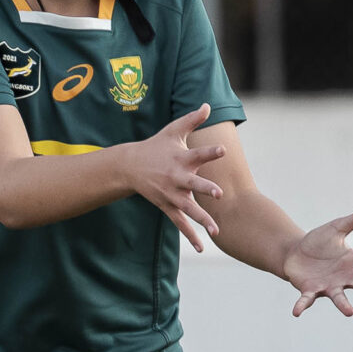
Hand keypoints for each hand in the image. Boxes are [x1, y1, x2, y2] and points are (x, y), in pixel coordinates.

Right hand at [120, 103, 226, 250]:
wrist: (129, 166)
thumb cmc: (156, 146)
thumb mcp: (173, 131)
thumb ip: (192, 119)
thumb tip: (208, 104)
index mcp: (181, 158)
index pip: (198, 153)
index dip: (210, 151)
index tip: (223, 149)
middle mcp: (177, 177)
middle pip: (193, 184)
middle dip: (205, 189)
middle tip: (219, 193)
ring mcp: (171, 194)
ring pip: (188, 208)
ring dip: (201, 219)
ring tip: (216, 230)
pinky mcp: (167, 206)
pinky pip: (180, 223)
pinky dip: (190, 235)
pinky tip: (201, 247)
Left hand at [279, 205, 352, 316]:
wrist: (294, 254)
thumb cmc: (318, 242)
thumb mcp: (337, 227)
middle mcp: (344, 277)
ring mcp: (328, 286)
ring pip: (338, 297)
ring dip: (343, 305)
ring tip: (350, 312)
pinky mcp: (310, 291)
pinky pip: (306, 300)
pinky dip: (302, 306)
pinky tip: (296, 312)